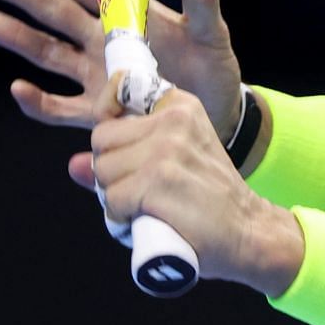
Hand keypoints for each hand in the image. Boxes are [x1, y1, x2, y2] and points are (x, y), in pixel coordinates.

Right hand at [0, 0, 246, 138]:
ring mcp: (97, 78)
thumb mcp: (212, 37)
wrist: (221, 121)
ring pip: (48, 53)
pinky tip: (17, 90)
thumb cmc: (215, 73)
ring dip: (16, 36)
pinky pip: (59, 108)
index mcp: (130, 19)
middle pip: (55, 12)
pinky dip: (37, 102)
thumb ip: (202, 2)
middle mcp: (106, 44)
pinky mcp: (98, 113)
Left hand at [77, 81, 303, 293]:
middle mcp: (174, 120)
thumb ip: (125, 158)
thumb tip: (74, 166)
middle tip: (142, 190)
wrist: (249, 232)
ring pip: (102, 171)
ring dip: (116, 197)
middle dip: (111, 170)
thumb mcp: (175, 163)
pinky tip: (148, 221)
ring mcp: (166, 150)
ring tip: (147, 206)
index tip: (120, 145)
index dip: (107, 120)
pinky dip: (122, 219)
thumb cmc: (210, 201)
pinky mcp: (159, 182)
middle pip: (101, 140)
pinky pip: (112, 200)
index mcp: (180, 107)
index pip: (118, 91)